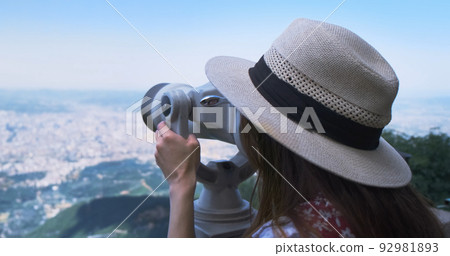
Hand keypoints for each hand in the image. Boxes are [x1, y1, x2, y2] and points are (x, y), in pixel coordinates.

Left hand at [154, 121, 199, 236]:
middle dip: (164, 133)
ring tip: (174, 148)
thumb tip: (187, 135)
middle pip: (158, 133)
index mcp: (168, 137)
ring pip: (158, 143)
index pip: (161, 125)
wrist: (182, 179)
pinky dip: (164, 152)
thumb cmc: (189, 161)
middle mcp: (160, 143)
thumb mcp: (195, 145)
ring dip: (164, 143)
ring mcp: (157, 152)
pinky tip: (172, 156)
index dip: (165, 124)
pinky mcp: (157, 160)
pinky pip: (159, 152)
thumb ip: (190, 136)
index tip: (169, 125)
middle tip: (173, 136)